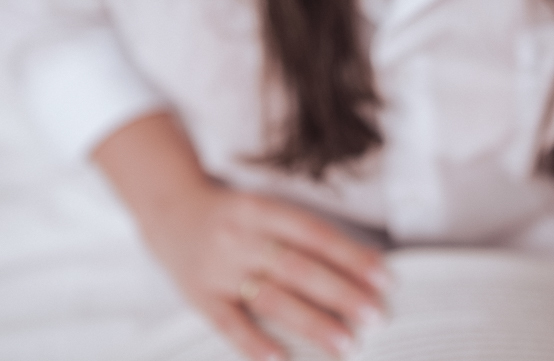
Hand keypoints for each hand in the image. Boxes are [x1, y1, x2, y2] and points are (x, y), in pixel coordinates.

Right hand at [139, 181, 387, 360]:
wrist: (170, 211)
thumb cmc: (231, 215)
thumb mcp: (265, 208)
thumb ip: (304, 234)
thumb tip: (358, 265)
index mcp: (262, 210)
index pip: (314, 234)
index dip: (351, 256)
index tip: (383, 279)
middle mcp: (240, 237)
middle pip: (297, 268)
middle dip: (340, 294)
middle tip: (373, 315)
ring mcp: (218, 269)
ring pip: (270, 298)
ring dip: (311, 323)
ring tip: (344, 343)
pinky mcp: (200, 297)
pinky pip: (229, 323)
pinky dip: (256, 344)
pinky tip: (282, 359)